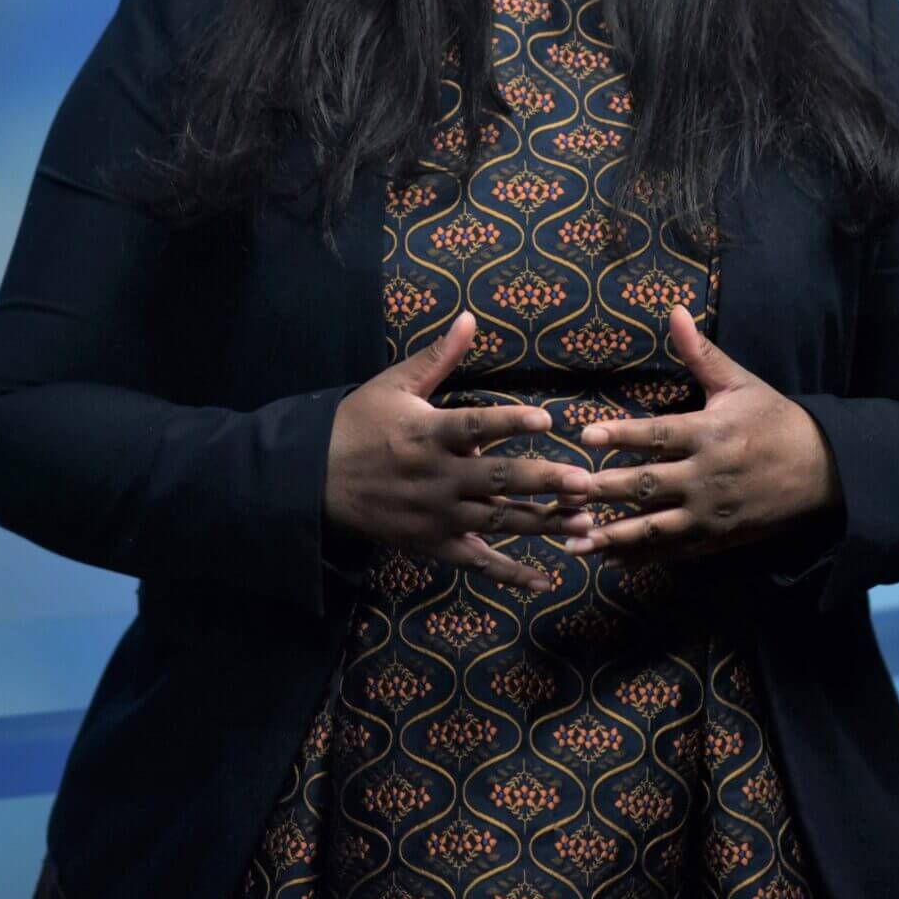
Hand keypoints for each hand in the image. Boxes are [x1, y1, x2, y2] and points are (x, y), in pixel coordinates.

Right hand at [323, 311, 598, 593]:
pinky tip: (546, 580)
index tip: (548, 418)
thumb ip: (437, 357)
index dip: (510, 422)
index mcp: (427, 435)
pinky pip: (476, 562)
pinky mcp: (432, 543)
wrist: (313, 481)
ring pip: (497, 521)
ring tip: (584, 520)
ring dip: (543, 522)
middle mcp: (436, 477)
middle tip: (585, 481)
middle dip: (543, 481)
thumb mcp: (393, 386)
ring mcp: (436, 515)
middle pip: (497, 480)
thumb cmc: (357, 426)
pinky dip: (511, 575)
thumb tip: (469, 318)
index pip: (474, 427)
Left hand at [563, 304, 839, 563]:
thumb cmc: (775, 421)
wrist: (823, 471)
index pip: (659, 434)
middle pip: (648, 484)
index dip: (622, 435)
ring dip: (612, 536)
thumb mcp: (740, 384)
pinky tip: (607, 559)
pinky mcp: (715, 538)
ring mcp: (710, 513)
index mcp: (711, 433)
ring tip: (573, 540)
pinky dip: (639, 557)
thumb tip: (675, 311)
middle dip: (604, 490)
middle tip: (565, 492)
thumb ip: (701, 354)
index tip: (586, 436)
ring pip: (654, 527)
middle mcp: (707, 475)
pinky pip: (672, 550)